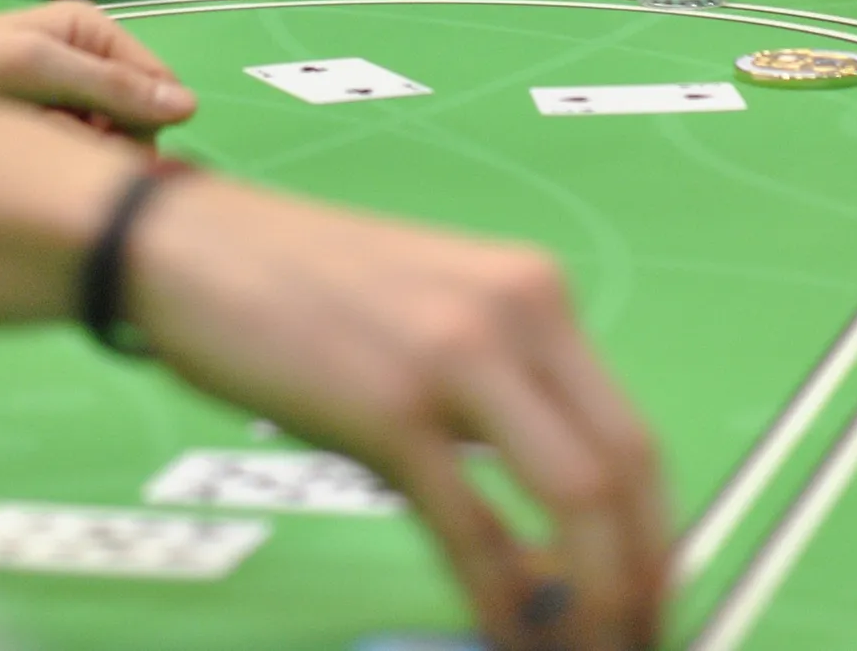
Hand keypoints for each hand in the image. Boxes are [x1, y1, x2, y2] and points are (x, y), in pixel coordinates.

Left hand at [0, 6, 196, 138]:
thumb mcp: (36, 71)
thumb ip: (111, 87)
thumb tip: (188, 108)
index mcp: (93, 30)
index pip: (158, 85)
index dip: (142, 121)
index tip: (102, 143)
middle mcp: (86, 58)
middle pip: (135, 117)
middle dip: (105, 138)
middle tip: (56, 141)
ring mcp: (64, 93)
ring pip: (105, 139)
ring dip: (78, 151)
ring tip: (31, 142)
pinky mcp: (43, 121)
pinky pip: (74, 149)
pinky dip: (57, 156)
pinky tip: (24, 151)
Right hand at [131, 174, 668, 650]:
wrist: (199, 246)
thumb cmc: (307, 291)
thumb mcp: (435, 318)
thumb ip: (499, 399)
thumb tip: (553, 530)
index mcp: (534, 291)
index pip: (633, 433)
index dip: (656, 539)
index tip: (651, 603)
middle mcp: (516, 312)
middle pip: (624, 471)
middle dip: (640, 580)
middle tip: (634, 644)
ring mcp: (455, 357)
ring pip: (576, 500)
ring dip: (591, 601)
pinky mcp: (389, 409)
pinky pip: (473, 530)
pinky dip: (502, 601)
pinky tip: (502, 635)